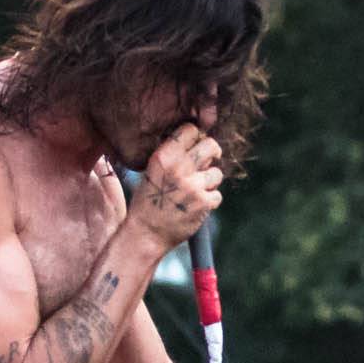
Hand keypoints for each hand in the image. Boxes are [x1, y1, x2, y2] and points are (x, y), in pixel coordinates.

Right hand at [127, 125, 224, 249]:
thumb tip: (200, 140)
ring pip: (217, 173)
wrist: (146, 233)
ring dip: (209, 182)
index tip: (195, 146)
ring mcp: (192, 186)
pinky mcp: (203, 203)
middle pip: (211, 145)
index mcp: (163, 156)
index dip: (196, 137)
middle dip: (212, 153)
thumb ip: (174, 155)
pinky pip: (217, 195)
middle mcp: (178, 168)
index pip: (191, 130)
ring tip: (194, 191)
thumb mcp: (153, 170)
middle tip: (207, 163)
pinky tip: (195, 206)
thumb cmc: (149, 200)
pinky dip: (209, 201)